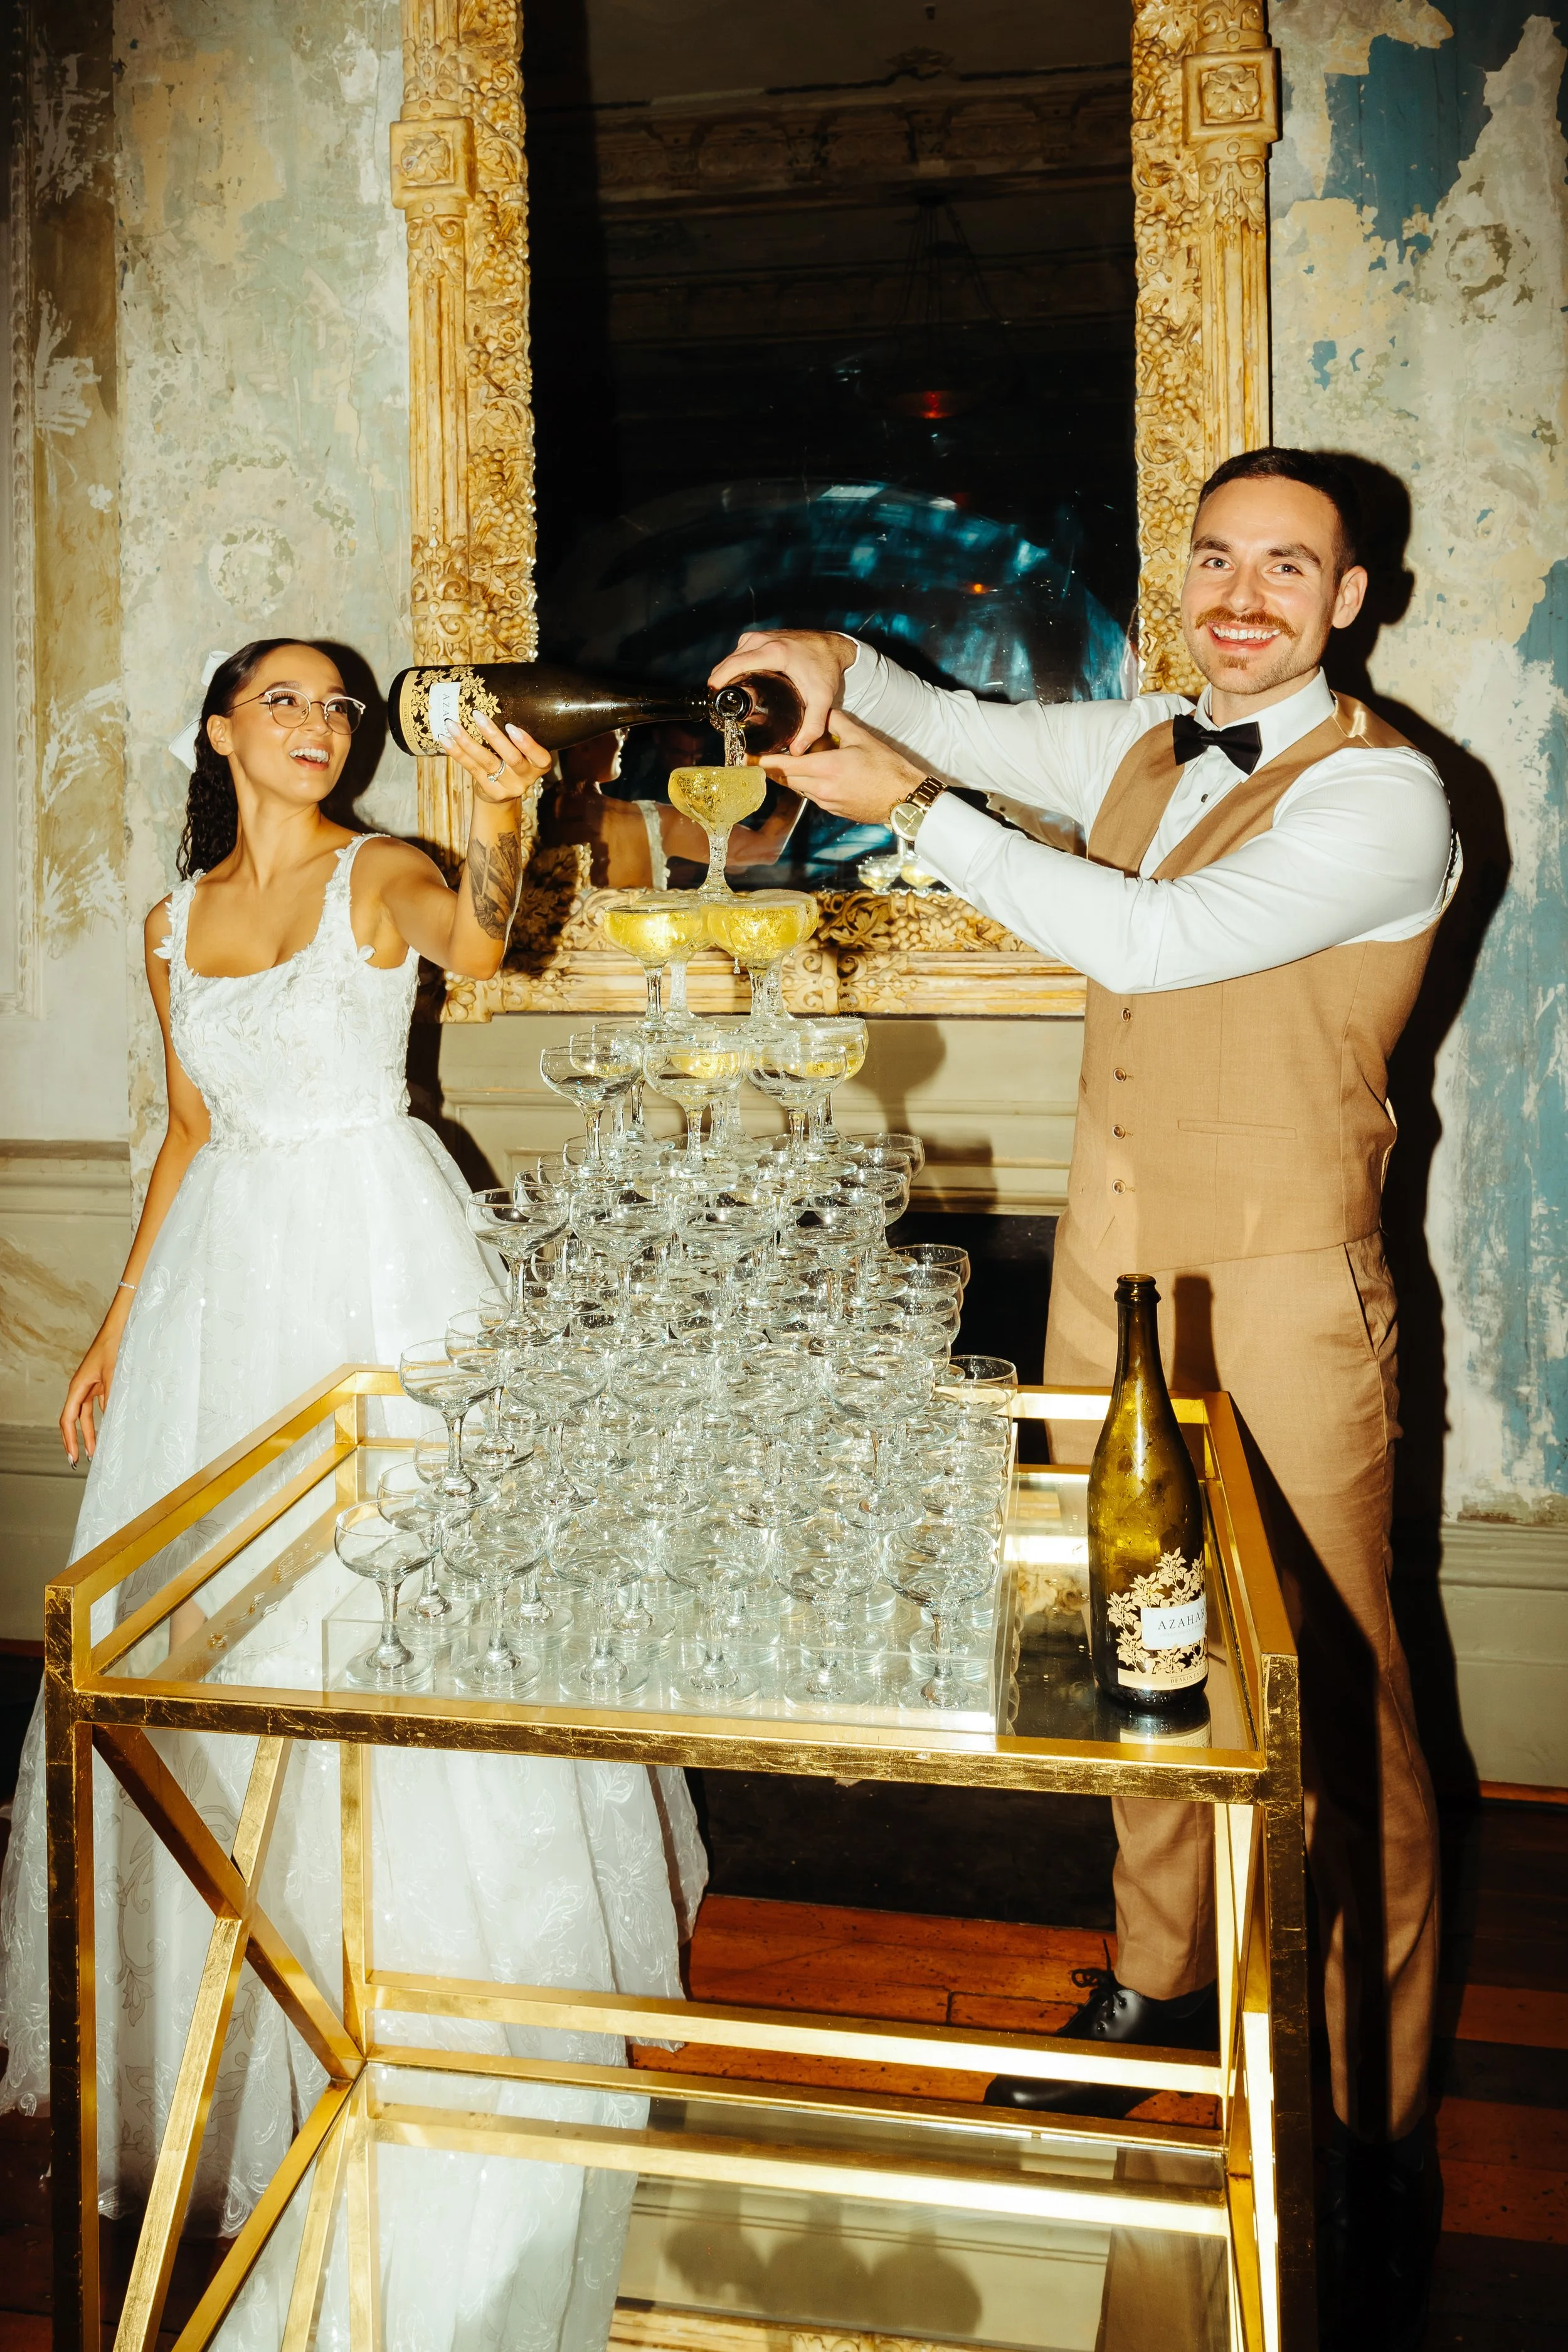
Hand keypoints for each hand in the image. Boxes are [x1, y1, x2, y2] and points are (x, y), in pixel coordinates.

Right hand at [61, 1326, 120, 1464]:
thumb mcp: (114, 1374)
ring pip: (88, 1414)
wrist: (121, 1326)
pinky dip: (104, 1418)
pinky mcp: (103, 1382)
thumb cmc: (114, 1346)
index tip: (72, 1456)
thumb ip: (112, 1397)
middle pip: (76, 1420)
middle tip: (79, 1461)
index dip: (70, 1439)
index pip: (68, 1419)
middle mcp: (82, 1387)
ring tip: (95, 1451)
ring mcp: (93, 1385)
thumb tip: (111, 1419)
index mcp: (78, 1387)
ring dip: (91, 1432)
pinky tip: (111, 1428)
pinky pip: (99, 1405)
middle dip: (78, 1440)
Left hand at [440, 713, 550, 803]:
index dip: (527, 744)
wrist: (502, 794)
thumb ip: (515, 735)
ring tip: (453, 725)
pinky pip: (472, 769)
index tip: (510, 726)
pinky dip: (457, 753)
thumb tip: (494, 700)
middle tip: (477, 715)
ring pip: (488, 762)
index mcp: (539, 766)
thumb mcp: (522, 751)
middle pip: (512, 758)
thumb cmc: (512, 762)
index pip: (541, 757)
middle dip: (493, 736)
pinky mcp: (491, 791)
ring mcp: (508, 787)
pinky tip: (446, 740)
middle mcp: (527, 778)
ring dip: (468, 742)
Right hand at [709, 629, 855, 755]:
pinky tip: (742, 684)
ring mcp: (760, 637)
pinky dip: (736, 667)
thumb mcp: (822, 699)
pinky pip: (739, 652)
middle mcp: (763, 640)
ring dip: (728, 676)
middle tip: (728, 709)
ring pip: (732, 657)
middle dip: (723, 684)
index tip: (714, 699)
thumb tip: (797, 750)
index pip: (735, 664)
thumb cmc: (827, 669)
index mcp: (774, 652)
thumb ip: (812, 726)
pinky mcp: (760, 637)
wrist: (834, 646)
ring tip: (737, 700)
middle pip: (729, 662)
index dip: (719, 681)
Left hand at [762, 709, 922, 826]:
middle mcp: (820, 789)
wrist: (904, 799)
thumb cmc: (887, 769)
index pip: (781, 766)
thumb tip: (823, 710)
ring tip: (793, 760)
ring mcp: (826, 802)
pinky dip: (808, 784)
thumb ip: (837, 722)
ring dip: (791, 775)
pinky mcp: (833, 810)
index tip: (745, 757)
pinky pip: (811, 796)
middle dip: (772, 768)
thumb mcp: (861, 738)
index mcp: (825, 768)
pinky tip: (817, 773)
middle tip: (762, 755)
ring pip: (797, 788)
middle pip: (784, 779)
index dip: (759, 762)